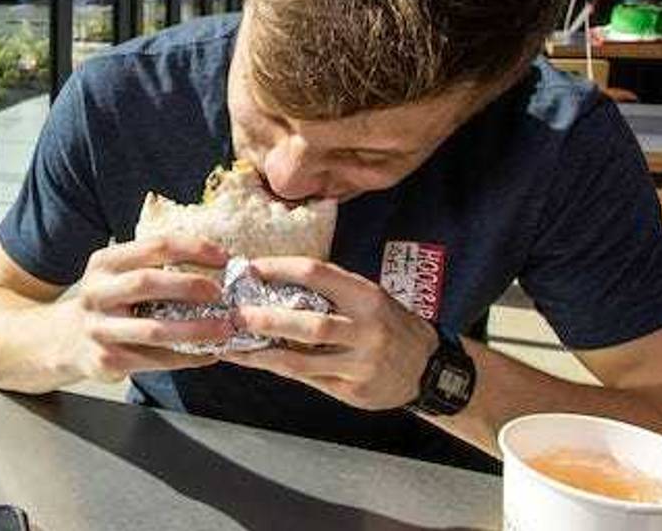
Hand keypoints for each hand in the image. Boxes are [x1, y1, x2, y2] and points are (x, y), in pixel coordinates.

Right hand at [58, 236, 235, 382]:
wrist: (64, 341)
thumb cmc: (107, 302)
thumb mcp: (117, 275)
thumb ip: (153, 266)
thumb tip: (215, 262)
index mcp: (104, 263)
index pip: (154, 246)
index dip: (193, 248)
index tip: (223, 257)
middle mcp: (96, 292)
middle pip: (146, 282)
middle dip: (189, 286)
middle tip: (220, 293)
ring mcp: (99, 329)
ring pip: (153, 329)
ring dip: (195, 329)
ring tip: (225, 328)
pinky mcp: (107, 361)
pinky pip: (155, 360)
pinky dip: (188, 358)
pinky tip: (209, 354)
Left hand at [221, 257, 438, 409]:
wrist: (428, 368)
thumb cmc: (386, 324)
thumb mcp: (367, 298)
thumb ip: (329, 292)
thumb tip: (270, 281)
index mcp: (366, 296)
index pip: (316, 273)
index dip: (278, 269)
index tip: (249, 269)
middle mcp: (366, 330)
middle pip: (310, 325)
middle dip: (267, 320)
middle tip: (234, 315)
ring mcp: (361, 365)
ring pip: (302, 362)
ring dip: (262, 354)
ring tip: (233, 345)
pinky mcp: (353, 392)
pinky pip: (308, 380)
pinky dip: (278, 369)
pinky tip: (255, 361)